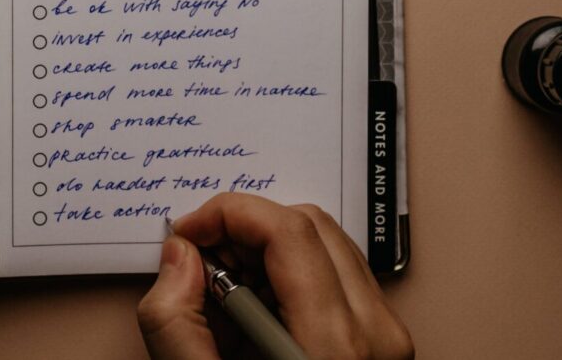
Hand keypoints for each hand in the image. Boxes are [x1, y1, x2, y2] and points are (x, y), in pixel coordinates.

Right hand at [138, 194, 412, 359]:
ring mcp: (385, 340)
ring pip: (326, 245)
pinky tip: (257, 311)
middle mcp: (374, 336)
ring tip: (225, 294)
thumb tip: (179, 259)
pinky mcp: (383, 345)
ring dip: (266, 250)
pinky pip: (338, 276)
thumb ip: (176, 323)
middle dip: (242, 229)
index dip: (226, 214)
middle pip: (308, 226)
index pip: (286, 230)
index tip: (187, 233)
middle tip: (199, 261)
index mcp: (332, 347)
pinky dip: (291, 275)